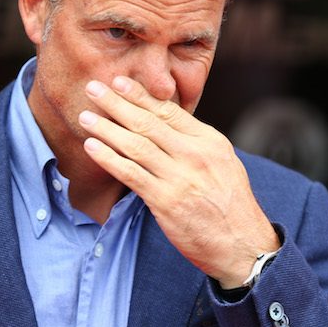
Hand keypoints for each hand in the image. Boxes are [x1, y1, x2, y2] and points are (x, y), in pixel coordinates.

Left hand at [79, 76, 279, 287]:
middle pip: (148, 122)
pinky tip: (92, 147)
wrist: (242, 245)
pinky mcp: (165, 201)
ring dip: (106, 128)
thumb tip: (165, 125)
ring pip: (135, 145)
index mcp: (210, 141)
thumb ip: (195, 143)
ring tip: (85, 116)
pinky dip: (109, 158)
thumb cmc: (229, 204)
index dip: (140, 95)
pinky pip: (130, 174)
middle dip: (117, 103)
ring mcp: (180, 178)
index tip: (118, 81)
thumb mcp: (223, 163)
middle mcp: (195, 155)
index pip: (168, 110)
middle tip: (93, 88)